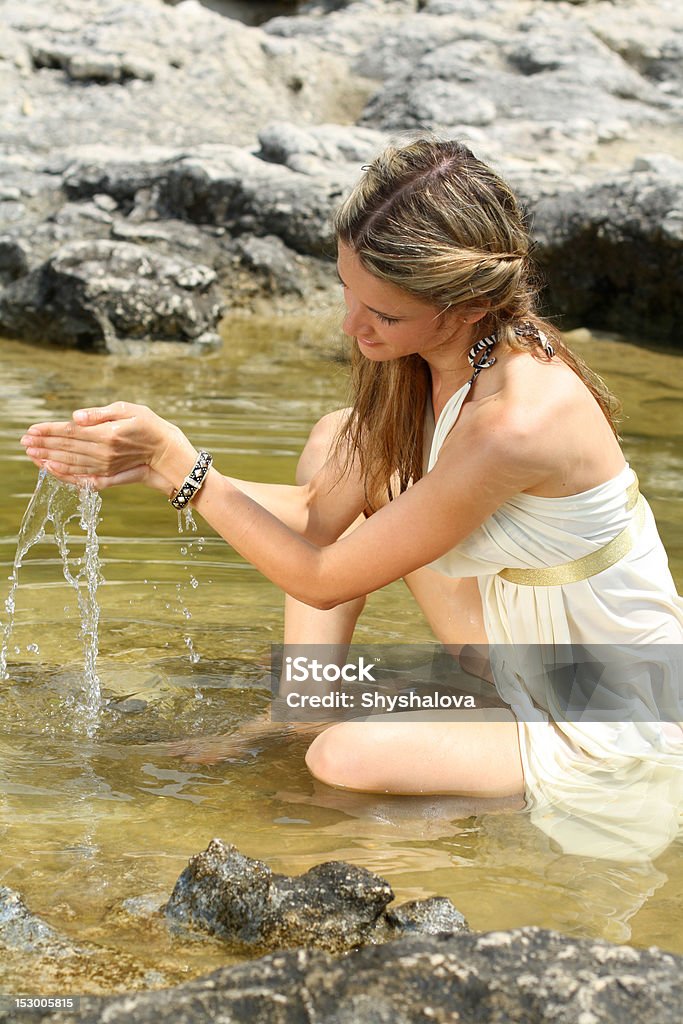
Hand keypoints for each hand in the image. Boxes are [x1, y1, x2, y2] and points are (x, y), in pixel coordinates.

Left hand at [20, 401, 195, 492]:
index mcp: (106, 434)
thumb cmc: (150, 426)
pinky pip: (81, 476)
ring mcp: (104, 467)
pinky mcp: (108, 475)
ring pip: (70, 463)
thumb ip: (100, 414)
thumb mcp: (129, 410)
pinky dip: (64, 474)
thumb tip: (74, 417)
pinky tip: (52, 470)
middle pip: (66, 448)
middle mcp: (103, 453)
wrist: (169, 454)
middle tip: (23, 442)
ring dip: (48, 459)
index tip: (31, 429)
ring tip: (31, 454)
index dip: (48, 431)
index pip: (70, 432)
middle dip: (43, 444)